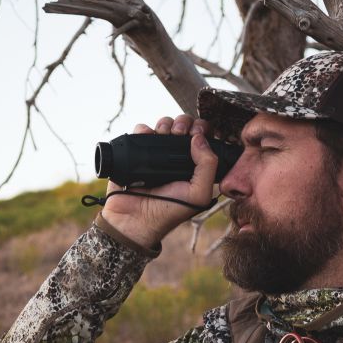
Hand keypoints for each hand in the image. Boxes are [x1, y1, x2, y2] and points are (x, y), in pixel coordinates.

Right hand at [99, 114, 222, 252]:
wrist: (134, 219)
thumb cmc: (168, 212)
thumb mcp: (198, 195)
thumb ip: (207, 166)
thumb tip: (199, 138)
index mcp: (192, 165)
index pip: (202, 137)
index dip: (202, 129)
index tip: (198, 132)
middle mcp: (175, 157)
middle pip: (183, 126)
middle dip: (184, 123)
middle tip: (180, 133)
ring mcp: (154, 154)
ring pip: (163, 125)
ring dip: (166, 123)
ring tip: (163, 134)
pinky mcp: (135, 153)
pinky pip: (140, 131)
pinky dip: (144, 129)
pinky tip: (147, 136)